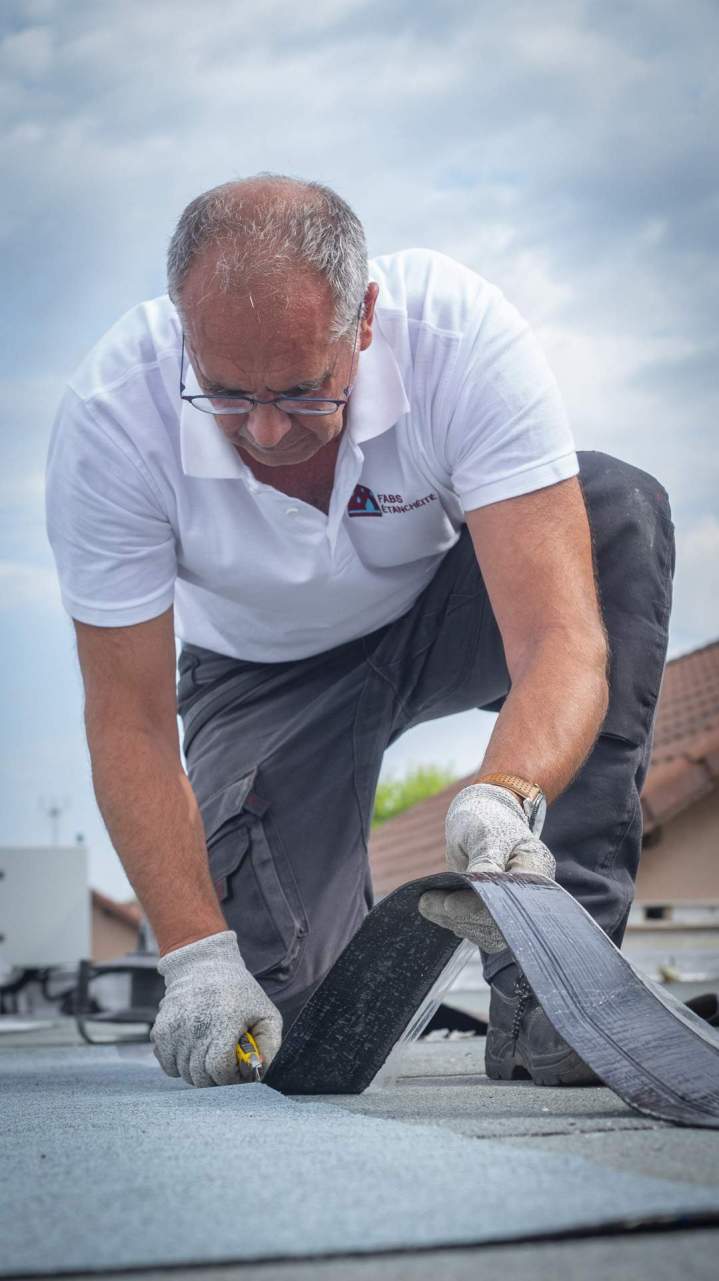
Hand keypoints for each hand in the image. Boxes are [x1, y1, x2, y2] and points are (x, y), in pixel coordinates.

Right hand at [150, 929, 282, 1086]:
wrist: (203, 965)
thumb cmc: (238, 992)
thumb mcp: (265, 1013)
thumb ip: (270, 1046)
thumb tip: (260, 1073)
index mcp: (224, 1024)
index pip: (220, 1071)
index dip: (231, 1077)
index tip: (237, 1069)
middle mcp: (196, 1029)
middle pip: (200, 1077)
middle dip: (216, 1077)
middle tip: (224, 1062)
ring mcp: (175, 1030)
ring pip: (183, 1074)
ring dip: (197, 1071)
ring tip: (209, 1052)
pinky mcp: (160, 1031)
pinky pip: (167, 1065)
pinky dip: (178, 1064)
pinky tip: (192, 1048)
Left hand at [418, 783, 554, 951]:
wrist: (481, 819)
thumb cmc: (486, 820)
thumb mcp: (485, 835)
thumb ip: (485, 862)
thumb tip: (478, 893)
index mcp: (535, 869)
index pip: (510, 900)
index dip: (479, 906)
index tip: (449, 904)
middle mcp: (527, 894)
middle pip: (498, 920)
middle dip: (460, 915)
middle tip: (425, 903)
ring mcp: (511, 906)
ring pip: (486, 930)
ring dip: (453, 921)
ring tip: (425, 904)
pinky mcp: (495, 913)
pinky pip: (478, 929)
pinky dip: (455, 922)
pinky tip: (436, 911)